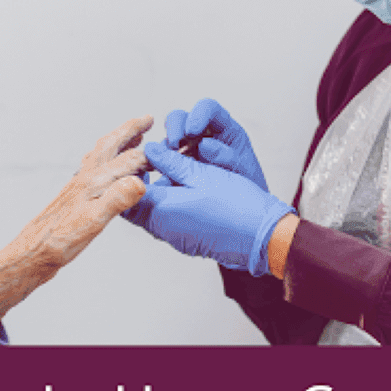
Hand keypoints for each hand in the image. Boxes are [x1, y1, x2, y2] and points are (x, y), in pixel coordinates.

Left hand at [0, 116, 151, 328]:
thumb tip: (139, 182)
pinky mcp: (76, 195)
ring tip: (135, 136)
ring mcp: (80, 184)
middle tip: (147, 120)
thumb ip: (116, 200)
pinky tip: (110, 168)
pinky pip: (96, 166)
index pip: (128, 161)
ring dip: (119, 141)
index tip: (170, 149)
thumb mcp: (93, 223)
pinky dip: (108, 158)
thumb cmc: (60, 241)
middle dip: (130, 130)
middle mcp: (86, 177)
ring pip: (102, 154)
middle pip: (111, 145)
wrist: (34, 254)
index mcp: (94, 182)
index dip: (150, 155)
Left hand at [124, 140, 292, 275]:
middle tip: (151, 159)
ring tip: (167, 168)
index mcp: (162, 210)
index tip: (138, 155)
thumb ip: (172, 162)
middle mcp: (163, 228)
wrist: (262, 238)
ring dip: (154, 190)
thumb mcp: (202, 175)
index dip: (128, 172)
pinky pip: (165, 220)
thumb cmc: (236, 205)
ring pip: (149, 211)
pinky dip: (167, 202)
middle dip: (139, 181)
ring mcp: (174, 237)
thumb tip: (151, 150)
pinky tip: (180, 186)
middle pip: (135, 203)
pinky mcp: (186, 240)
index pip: (128, 192)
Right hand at [164, 98, 266, 189]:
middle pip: (181, 118)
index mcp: (223, 128)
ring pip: (167, 137)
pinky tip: (155, 173)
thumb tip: (204, 145)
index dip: (198, 114)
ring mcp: (187, 148)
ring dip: (163, 147)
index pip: (208, 108)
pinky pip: (160, 159)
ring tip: (163, 162)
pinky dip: (155, 164)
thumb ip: (227, 157)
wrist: (245, 212)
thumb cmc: (249, 187)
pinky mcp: (176, 165)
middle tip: (174, 146)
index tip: (192, 131)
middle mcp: (202, 134)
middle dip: (175, 129)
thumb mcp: (243, 171)